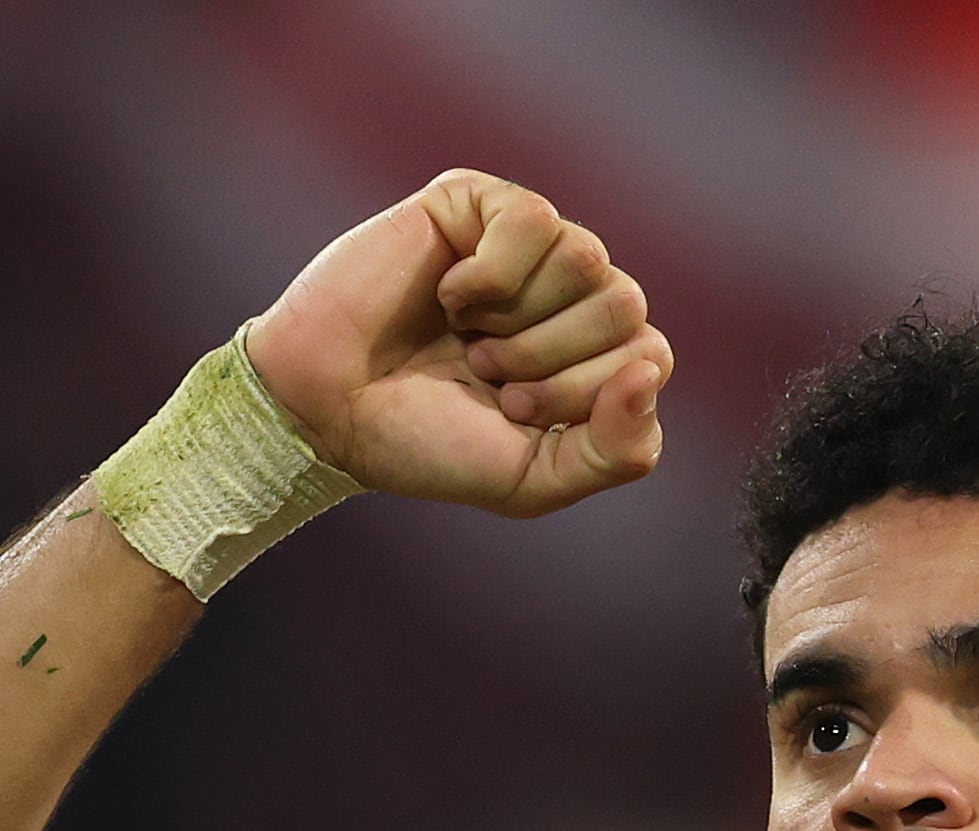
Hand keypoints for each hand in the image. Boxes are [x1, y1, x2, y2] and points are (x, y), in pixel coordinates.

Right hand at [242, 170, 668, 519]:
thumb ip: (617, 451)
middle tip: (486, 374)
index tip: (513, 411)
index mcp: (592, 355)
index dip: (586, 393)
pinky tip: (448, 295)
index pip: (650, 355)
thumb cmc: (426, 442)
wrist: (327, 409)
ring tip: (467, 338)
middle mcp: (568, 295)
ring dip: (519, 319)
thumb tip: (650, 372)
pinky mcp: (476, 204)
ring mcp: (526, 247)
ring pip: (587, 259)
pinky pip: (533, 219)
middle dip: (551, 359)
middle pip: (626, 305)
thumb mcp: (534, 479)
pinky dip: (488, 274)